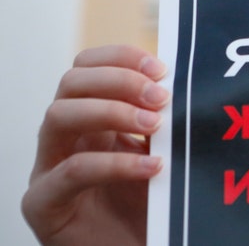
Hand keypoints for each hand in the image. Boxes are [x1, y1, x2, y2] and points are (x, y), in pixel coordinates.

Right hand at [22, 45, 169, 245]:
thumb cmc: (151, 206)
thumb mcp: (162, 152)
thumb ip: (165, 121)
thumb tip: (188, 83)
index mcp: (90, 118)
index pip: (87, 67)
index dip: (121, 58)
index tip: (162, 68)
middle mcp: (64, 138)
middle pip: (70, 83)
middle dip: (118, 81)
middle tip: (162, 97)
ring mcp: (47, 169)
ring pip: (58, 116)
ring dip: (111, 112)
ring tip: (155, 126)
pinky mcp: (44, 204)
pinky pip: (71, 171)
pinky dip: (115, 164)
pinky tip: (152, 167)